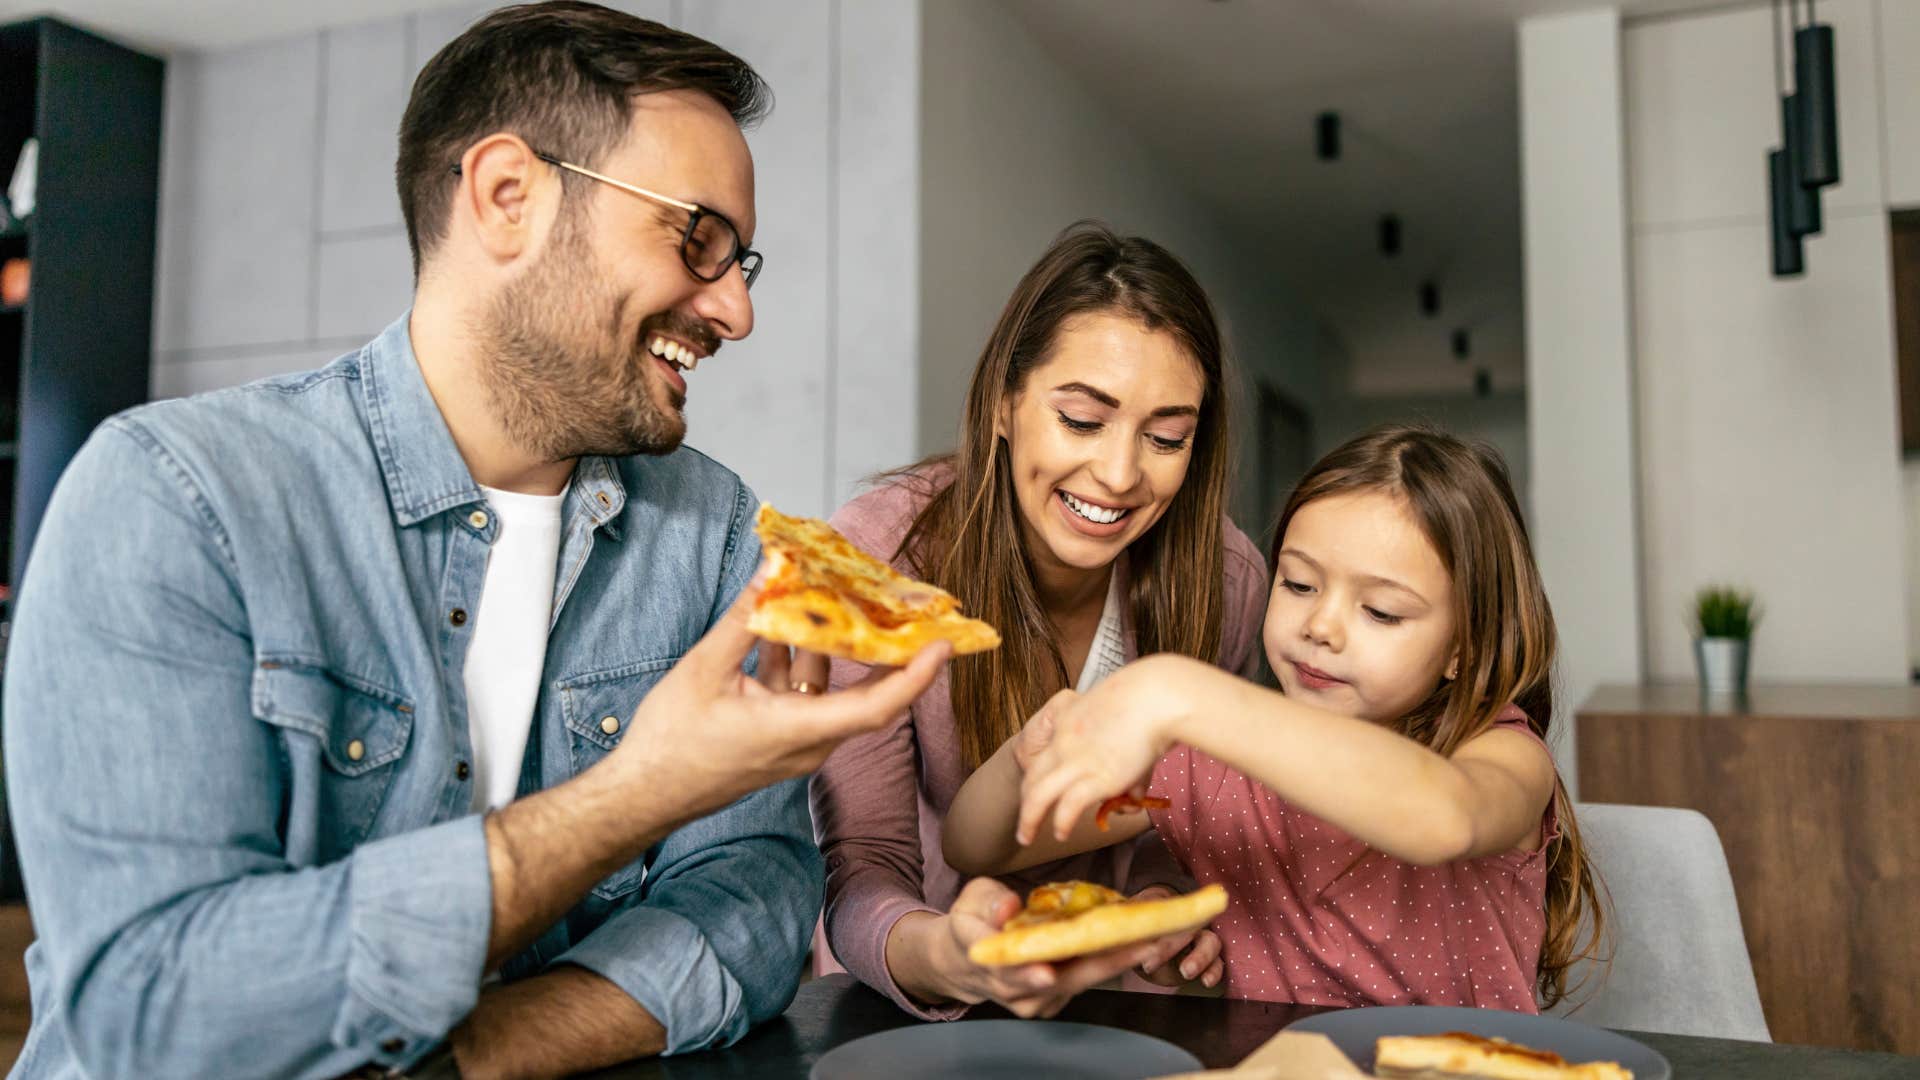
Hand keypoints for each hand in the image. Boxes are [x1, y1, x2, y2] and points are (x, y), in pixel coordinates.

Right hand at [609, 572, 948, 824]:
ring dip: (828, 641)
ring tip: (833, 590)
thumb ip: (745, 620)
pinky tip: (779, 618)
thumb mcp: (705, 669)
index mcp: (798, 730)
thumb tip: (774, 572)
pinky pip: (802, 692)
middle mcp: (809, 742)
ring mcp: (795, 742)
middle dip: (883, 645)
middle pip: (862, 691)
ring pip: (827, 685)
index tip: (943, 644)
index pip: (877, 706)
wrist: (643, 793)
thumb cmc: (672, 742)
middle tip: (902, 603)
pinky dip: (796, 658)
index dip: (915, 676)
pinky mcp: (779, 737)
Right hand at [897, 878, 1164, 1018]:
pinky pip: (1085, 979)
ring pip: (1079, 981)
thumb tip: (1007, 908)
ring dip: (1117, 960)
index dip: (1026, 973)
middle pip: (1059, 980)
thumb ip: (988, 902)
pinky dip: (1112, 961)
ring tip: (1154, 937)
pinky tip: (1139, 941)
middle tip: (1140, 944)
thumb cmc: (973, 922)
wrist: (967, 962)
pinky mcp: (1054, 999)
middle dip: (1103, 962)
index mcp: (983, 959)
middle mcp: (1010, 988)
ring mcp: (1034, 999)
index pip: (1004, 968)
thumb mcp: (971, 899)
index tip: (1045, 972)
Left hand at [1017, 658, 1185, 844]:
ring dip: (1029, 820)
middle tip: (1024, 824)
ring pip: (1038, 797)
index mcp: (1067, 719)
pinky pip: (1068, 807)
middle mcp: (1065, 742)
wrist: (1157, 693)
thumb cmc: (1148, 699)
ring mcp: (1078, 760)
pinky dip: (1061, 822)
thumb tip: (1130, 788)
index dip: (1035, 779)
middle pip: (1032, 779)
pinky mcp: (1098, 776)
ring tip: (1026, 837)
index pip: (1040, 755)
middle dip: (1026, 806)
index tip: (1037, 794)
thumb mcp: (1119, 711)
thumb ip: (1118, 742)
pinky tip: (1060, 832)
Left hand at [1126, 885, 1224, 988]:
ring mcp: (1199, 937)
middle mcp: (1186, 918)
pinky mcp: (1206, 959)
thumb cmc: (1136, 925)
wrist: (1150, 938)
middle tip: (1150, 965)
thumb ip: (1117, 918)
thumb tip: (1099, 913)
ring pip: (1210, 941)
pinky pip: (1218, 963)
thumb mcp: (1123, 919)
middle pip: (1186, 925)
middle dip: (1170, 945)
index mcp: (1166, 903)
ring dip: (1200, 956)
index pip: (1164, 907)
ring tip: (1185, 972)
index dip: (1153, 922)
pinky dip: (1215, 971)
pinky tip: (1206, 981)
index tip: (1141, 938)